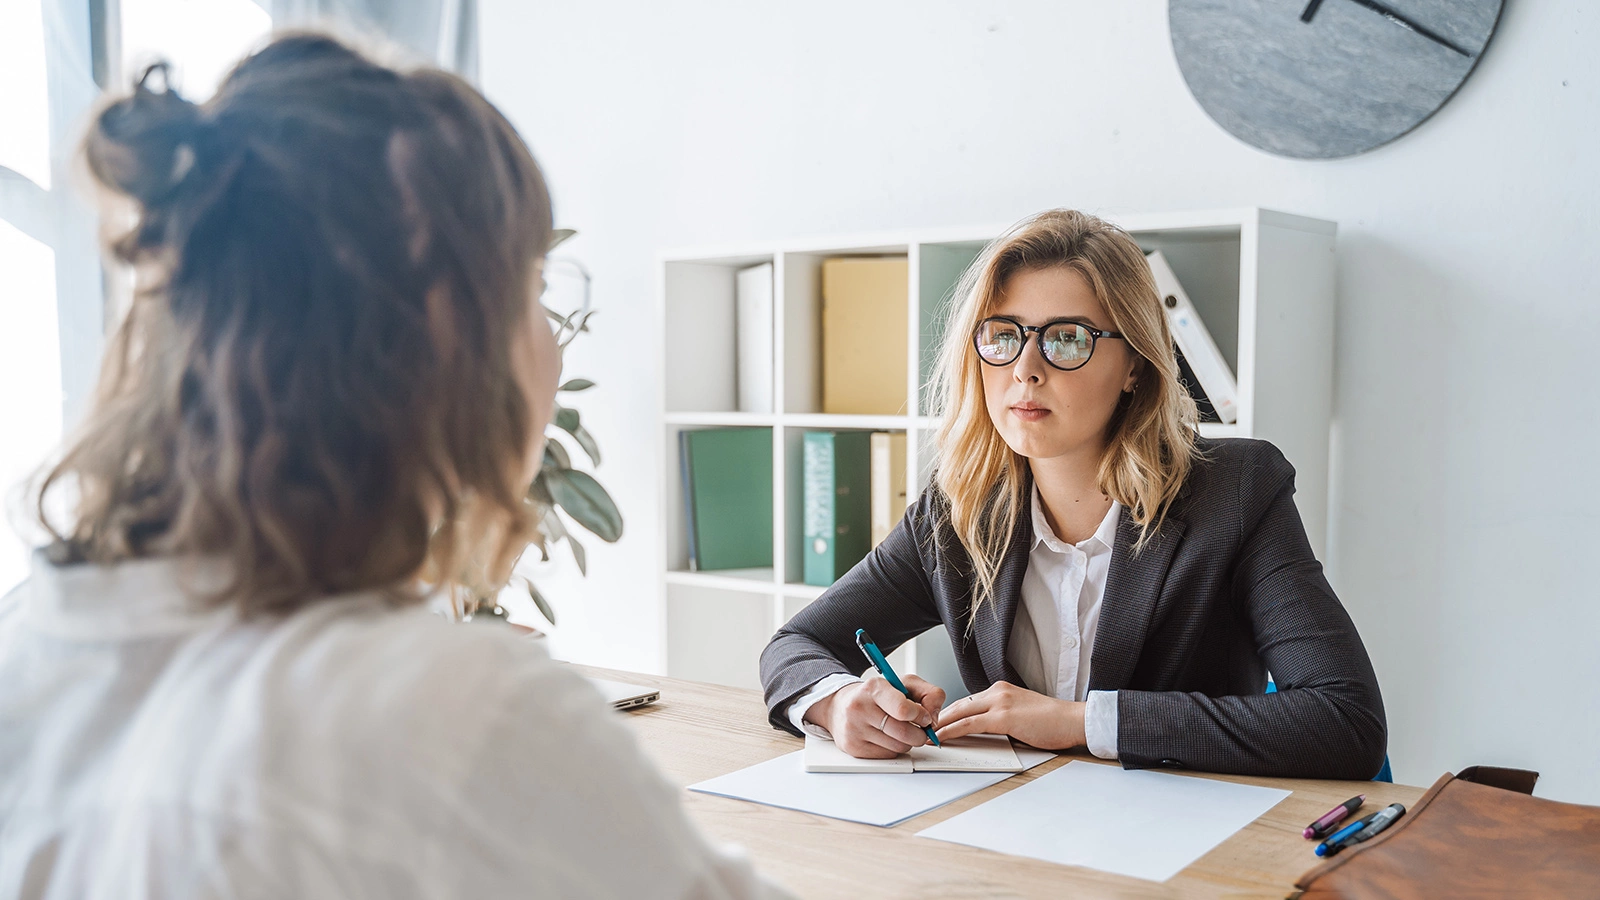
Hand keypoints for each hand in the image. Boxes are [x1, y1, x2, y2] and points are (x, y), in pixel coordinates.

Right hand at [804, 675, 946, 758]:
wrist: (840, 706)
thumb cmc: (876, 696)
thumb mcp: (904, 684)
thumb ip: (929, 694)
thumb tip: (934, 717)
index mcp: (874, 687)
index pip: (903, 709)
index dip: (921, 716)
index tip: (924, 717)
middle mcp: (859, 707)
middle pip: (905, 733)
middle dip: (919, 733)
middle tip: (918, 728)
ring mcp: (854, 729)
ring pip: (899, 746)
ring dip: (907, 741)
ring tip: (899, 730)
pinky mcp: (853, 747)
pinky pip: (888, 755)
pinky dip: (893, 748)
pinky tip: (886, 737)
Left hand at [935, 681, 1085, 750]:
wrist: (1072, 719)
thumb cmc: (1053, 721)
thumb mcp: (1021, 713)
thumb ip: (1002, 716)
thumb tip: (984, 729)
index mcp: (1001, 690)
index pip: (968, 701)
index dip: (949, 713)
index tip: (936, 723)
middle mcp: (997, 692)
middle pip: (959, 704)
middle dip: (938, 717)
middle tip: (922, 728)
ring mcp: (999, 702)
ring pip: (960, 712)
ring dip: (940, 725)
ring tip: (925, 735)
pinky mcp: (1003, 717)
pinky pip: (969, 724)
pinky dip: (951, 731)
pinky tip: (941, 738)